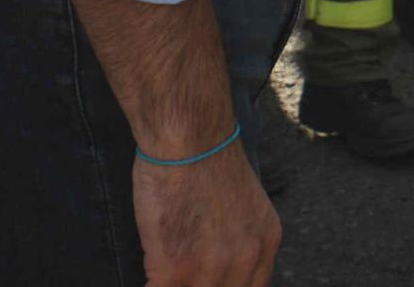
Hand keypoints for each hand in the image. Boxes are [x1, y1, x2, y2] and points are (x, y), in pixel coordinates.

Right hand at [135, 136, 280, 286]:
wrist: (190, 140)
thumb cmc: (208, 161)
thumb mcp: (246, 205)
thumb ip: (239, 238)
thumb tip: (221, 260)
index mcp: (266, 242)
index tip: (207, 282)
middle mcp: (246, 259)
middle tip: (183, 278)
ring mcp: (212, 267)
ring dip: (175, 286)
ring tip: (164, 275)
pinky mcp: (175, 268)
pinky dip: (151, 286)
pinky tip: (147, 277)